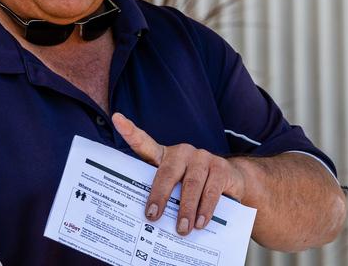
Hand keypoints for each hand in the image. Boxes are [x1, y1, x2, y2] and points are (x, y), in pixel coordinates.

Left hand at [112, 112, 245, 235]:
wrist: (231, 181)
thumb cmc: (193, 186)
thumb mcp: (175, 188)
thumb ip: (164, 196)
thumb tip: (149, 222)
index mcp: (164, 155)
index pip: (144, 142)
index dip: (130, 130)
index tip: (117, 118)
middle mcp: (182, 152)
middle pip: (167, 172)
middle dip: (159, 196)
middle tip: (152, 216)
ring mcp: (202, 157)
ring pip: (190, 185)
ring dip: (185, 209)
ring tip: (182, 229)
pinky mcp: (220, 167)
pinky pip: (210, 191)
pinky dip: (204, 209)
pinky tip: (200, 222)